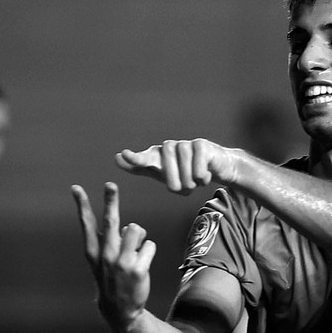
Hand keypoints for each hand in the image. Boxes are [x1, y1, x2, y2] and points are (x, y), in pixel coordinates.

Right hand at [71, 182, 155, 328]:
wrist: (121, 310)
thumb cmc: (113, 279)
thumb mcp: (105, 262)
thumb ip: (113, 242)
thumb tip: (129, 226)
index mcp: (95, 252)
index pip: (87, 224)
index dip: (82, 205)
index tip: (76, 188)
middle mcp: (106, 256)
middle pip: (111, 221)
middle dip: (110, 201)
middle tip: (110, 184)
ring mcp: (122, 263)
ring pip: (136, 229)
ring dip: (140, 237)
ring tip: (135, 252)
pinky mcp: (138, 269)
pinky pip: (150, 245)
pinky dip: (148, 251)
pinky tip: (142, 265)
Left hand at [115, 138, 240, 194]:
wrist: (215, 166)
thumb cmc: (184, 170)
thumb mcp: (162, 172)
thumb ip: (140, 166)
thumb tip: (116, 157)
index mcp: (157, 155)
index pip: (144, 158)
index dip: (135, 159)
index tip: (124, 155)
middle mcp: (168, 147)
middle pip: (168, 176)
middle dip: (178, 187)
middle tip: (184, 188)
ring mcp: (185, 144)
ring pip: (185, 175)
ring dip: (191, 183)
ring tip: (195, 180)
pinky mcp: (201, 145)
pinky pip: (198, 171)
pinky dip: (202, 178)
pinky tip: (205, 173)